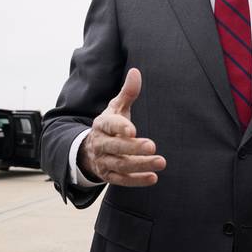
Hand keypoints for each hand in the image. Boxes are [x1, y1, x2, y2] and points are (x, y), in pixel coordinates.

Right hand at [78, 68, 165, 186]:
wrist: (90, 150)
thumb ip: (127, 92)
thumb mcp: (117, 108)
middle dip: (133, 148)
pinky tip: (153, 178)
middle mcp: (100, 143)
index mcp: (102, 124)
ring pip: (120, 165)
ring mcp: (103, 161)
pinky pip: (121, 180)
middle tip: (153, 146)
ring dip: (140, 165)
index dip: (120, 127)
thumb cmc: (111, 124)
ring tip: (161, 162)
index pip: (109, 125)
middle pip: (115, 147)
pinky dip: (136, 180)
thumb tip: (135, 71)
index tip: (133, 130)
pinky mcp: (108, 176)